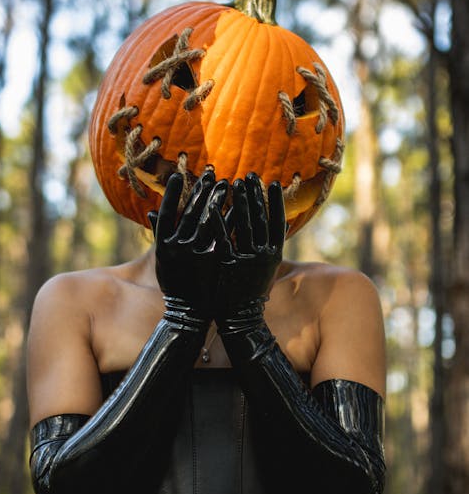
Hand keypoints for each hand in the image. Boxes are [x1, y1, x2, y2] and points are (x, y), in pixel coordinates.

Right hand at [148, 171, 227, 319]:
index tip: (178, 175)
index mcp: (162, 245)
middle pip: (190, 212)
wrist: (188, 312)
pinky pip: (223, 235)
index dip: (173, 193)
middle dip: (201, 191)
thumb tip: (152, 212)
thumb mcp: (163, 260)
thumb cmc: (174, 283)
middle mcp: (177, 247)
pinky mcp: (213, 261)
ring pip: (208, 220)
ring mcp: (196, 254)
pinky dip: (230, 220)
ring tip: (227, 184)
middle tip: (211, 174)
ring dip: (217, 200)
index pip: (166, 212)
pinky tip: (238, 207)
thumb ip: (160, 234)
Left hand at [211, 173, 284, 321]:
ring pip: (244, 224)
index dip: (275, 201)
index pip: (277, 221)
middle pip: (260, 218)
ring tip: (235, 183)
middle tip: (250, 176)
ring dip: (239, 202)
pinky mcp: (229, 264)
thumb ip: (271, 245)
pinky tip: (212, 205)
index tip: (273, 183)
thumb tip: (281, 223)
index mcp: (274, 254)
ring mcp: (247, 259)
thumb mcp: (268, 269)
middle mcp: (263, 254)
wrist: (240, 317)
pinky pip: (223, 237)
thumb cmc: (252, 291)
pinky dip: (218, 220)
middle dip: (255, 195)